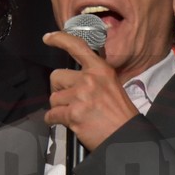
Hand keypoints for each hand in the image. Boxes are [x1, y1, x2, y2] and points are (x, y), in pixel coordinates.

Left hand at [43, 31, 137, 148]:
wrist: (126, 136)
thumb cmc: (121, 115)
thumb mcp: (112, 85)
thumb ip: (94, 78)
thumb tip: (75, 77)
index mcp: (101, 69)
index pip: (77, 47)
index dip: (59, 39)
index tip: (48, 38)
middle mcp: (89, 79)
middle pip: (56, 76)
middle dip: (58, 88)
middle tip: (69, 99)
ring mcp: (80, 96)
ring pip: (53, 98)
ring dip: (59, 107)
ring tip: (73, 114)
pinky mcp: (73, 114)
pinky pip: (51, 115)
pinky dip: (53, 120)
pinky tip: (64, 122)